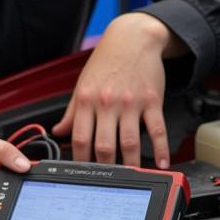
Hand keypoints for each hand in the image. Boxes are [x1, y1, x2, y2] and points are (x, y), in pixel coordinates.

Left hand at [52, 12, 185, 167]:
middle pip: (104, 144)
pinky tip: (162, 162)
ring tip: (132, 176)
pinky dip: (160, 148)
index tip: (81, 173)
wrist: (132, 38)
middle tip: (107, 180)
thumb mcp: (82, 84)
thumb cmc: (106, 62)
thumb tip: (58, 132)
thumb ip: (71, 111)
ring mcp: (131, 103)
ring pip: (129, 141)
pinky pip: (157, 129)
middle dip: (104, 167)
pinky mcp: (151, 100)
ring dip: (131, 163)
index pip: (79, 137)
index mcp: (87, 99)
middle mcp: (107, 102)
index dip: (79, 159)